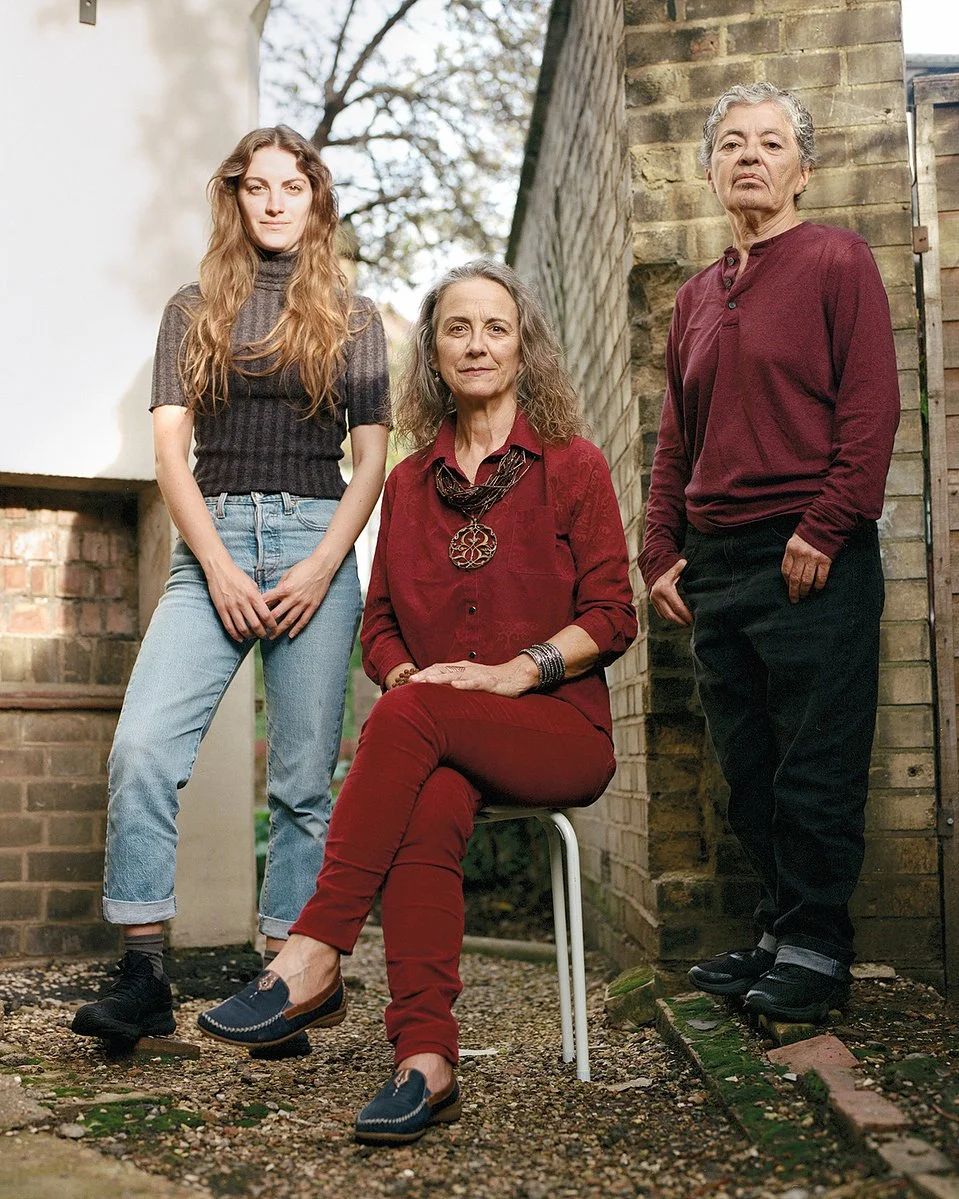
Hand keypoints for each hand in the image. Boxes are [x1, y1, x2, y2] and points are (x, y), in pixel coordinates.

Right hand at [205, 560, 276, 642]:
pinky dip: (236, 635)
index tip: (274, 628)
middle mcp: (243, 603)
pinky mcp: (222, 610)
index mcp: (253, 596)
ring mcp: (231, 607)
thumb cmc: (237, 575)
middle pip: (256, 625)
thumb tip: (265, 608)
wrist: (219, 569)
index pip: (266, 615)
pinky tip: (240, 639)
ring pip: (243, 628)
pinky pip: (229, 627)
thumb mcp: (252, 584)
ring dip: (250, 636)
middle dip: (262, 633)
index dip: (272, 625)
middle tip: (265, 636)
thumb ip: (259, 596)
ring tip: (253, 637)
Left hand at [261, 555, 334, 638]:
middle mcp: (293, 598)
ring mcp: (304, 603)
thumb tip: (272, 596)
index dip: (259, 608)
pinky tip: (290, 635)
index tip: (252, 615)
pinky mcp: (312, 606)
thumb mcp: (288, 574)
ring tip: (272, 637)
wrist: (322, 567)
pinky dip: (297, 629)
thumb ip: (279, 587)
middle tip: (259, 630)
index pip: (268, 601)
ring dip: (279, 630)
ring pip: (289, 620)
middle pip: (277, 614)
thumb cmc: (303, 568)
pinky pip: (303, 620)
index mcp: (285, 588)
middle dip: (267, 623)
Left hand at [411, 656, 539, 697]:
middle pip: (443, 670)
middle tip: (412, 680)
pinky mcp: (488, 682)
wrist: (515, 676)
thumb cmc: (491, 681)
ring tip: (427, 681)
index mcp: (461, 669)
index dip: (424, 673)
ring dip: (440, 678)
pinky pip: (475, 683)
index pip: (439, 668)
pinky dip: (465, 684)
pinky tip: (455, 686)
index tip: (409, 680)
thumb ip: (456, 684)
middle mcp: (466, 669)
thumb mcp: (471, 682)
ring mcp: (477, 675)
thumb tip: (440, 693)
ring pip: (456, 675)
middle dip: (427, 675)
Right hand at [649, 558, 691, 626]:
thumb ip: (680, 566)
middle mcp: (657, 597)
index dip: (686, 615)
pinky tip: (679, 619)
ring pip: (666, 617)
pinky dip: (671, 618)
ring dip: (676, 621)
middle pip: (670, 615)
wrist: (652, 572)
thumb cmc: (667, 571)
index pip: (677, 607)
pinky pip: (662, 615)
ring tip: (686, 623)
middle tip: (691, 624)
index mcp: (664, 589)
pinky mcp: (653, 604)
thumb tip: (685, 563)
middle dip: (681, 621)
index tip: (693, 619)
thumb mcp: (674, 568)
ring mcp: (654, 601)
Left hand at [781, 534, 831, 602]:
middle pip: (795, 578)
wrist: (826, 525)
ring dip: (805, 591)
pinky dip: (818, 586)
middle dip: (794, 592)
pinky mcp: (826, 560)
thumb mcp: (794, 542)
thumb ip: (791, 556)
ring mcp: (814, 558)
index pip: (785, 571)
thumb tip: (789, 576)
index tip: (788, 588)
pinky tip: (816, 590)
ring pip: (807, 580)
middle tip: (795, 599)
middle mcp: (801, 555)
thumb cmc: (808, 535)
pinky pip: (821, 578)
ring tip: (804, 596)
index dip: (786, 582)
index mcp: (791, 549)